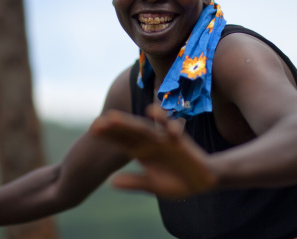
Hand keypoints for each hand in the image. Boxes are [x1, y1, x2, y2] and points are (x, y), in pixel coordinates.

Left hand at [91, 104, 217, 198]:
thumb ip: (134, 182)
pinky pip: (170, 128)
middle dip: (114, 128)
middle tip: (97, 122)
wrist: (203, 181)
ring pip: (144, 129)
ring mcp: (164, 140)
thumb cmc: (176, 182)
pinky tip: (151, 111)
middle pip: (129, 133)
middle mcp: (150, 142)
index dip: (109, 136)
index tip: (92, 130)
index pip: (122, 141)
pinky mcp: (179, 141)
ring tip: (114, 118)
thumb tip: (110, 181)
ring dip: (129, 123)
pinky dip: (162, 119)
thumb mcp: (153, 185)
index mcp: (142, 151)